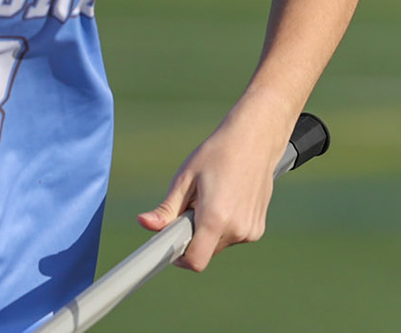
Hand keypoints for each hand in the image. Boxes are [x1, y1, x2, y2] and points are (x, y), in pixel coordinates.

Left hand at [137, 118, 279, 271]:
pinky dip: (226, 226)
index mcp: (216, 218)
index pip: (195, 261)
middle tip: (195, 206)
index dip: (179, 257)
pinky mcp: (258, 229)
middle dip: (194, 236)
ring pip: (218, 245)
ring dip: (210, 231)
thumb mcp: (186, 178)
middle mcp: (237, 229)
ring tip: (215, 199)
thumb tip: (143, 223)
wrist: (256, 139)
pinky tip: (230, 201)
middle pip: (205, 252)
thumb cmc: (218, 154)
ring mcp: (251, 230)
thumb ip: (166, 209)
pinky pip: (233, 238)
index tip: (172, 242)